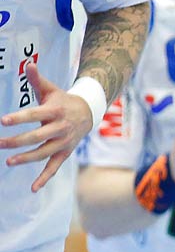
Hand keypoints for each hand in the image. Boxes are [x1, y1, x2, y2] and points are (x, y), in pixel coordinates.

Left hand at [0, 62, 94, 192]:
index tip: (3, 121)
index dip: (19, 118)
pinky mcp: (64, 153)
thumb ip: (37, 79)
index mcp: (55, 111)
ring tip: (9, 161)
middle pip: (37, 136)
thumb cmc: (62, 100)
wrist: (88, 113)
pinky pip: (54, 167)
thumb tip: (29, 63)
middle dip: (17, 141)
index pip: (35, 115)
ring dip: (27, 158)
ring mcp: (63, 142)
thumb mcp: (51, 89)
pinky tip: (33, 188)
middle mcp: (60, 128)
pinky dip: (44, 178)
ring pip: (44, 152)